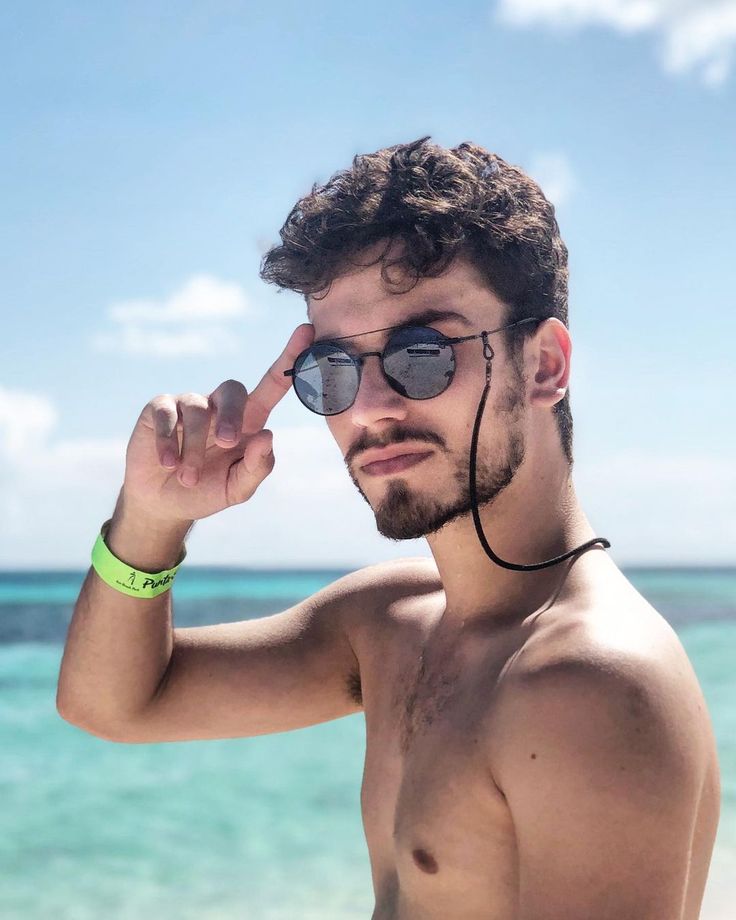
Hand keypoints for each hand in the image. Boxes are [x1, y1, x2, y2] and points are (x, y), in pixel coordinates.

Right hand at [120, 323, 314, 523]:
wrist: (163, 503)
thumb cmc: (206, 490)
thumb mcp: (237, 489)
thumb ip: (257, 467)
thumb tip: (267, 436)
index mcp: (248, 421)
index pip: (272, 385)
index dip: (289, 358)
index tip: (307, 332)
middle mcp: (220, 407)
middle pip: (233, 390)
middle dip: (231, 416)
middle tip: (227, 444)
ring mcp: (189, 405)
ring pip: (198, 409)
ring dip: (194, 447)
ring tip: (187, 478)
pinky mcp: (159, 409)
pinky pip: (167, 414)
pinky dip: (169, 441)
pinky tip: (168, 463)